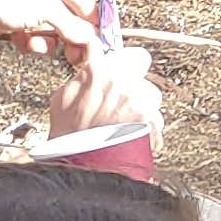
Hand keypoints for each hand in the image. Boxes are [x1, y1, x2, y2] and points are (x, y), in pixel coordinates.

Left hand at [0, 0, 103, 61]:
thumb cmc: (4, 1)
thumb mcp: (47, 12)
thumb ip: (73, 26)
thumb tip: (91, 38)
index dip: (90, 21)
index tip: (97, 42)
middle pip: (66, 13)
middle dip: (67, 34)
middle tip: (73, 56)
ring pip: (49, 24)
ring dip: (46, 39)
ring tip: (35, 44)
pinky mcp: (12, 14)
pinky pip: (33, 30)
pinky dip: (30, 39)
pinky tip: (22, 43)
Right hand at [41, 42, 164, 159]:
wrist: (81, 167)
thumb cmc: (69, 136)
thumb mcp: (63, 97)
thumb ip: (83, 75)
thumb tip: (92, 62)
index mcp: (101, 71)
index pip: (132, 54)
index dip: (132, 63)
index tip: (129, 69)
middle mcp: (123, 83)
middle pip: (145, 79)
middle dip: (137, 89)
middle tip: (123, 105)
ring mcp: (139, 104)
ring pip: (152, 100)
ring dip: (144, 111)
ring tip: (125, 127)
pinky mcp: (151, 124)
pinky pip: (157, 123)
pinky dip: (149, 132)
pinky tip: (131, 139)